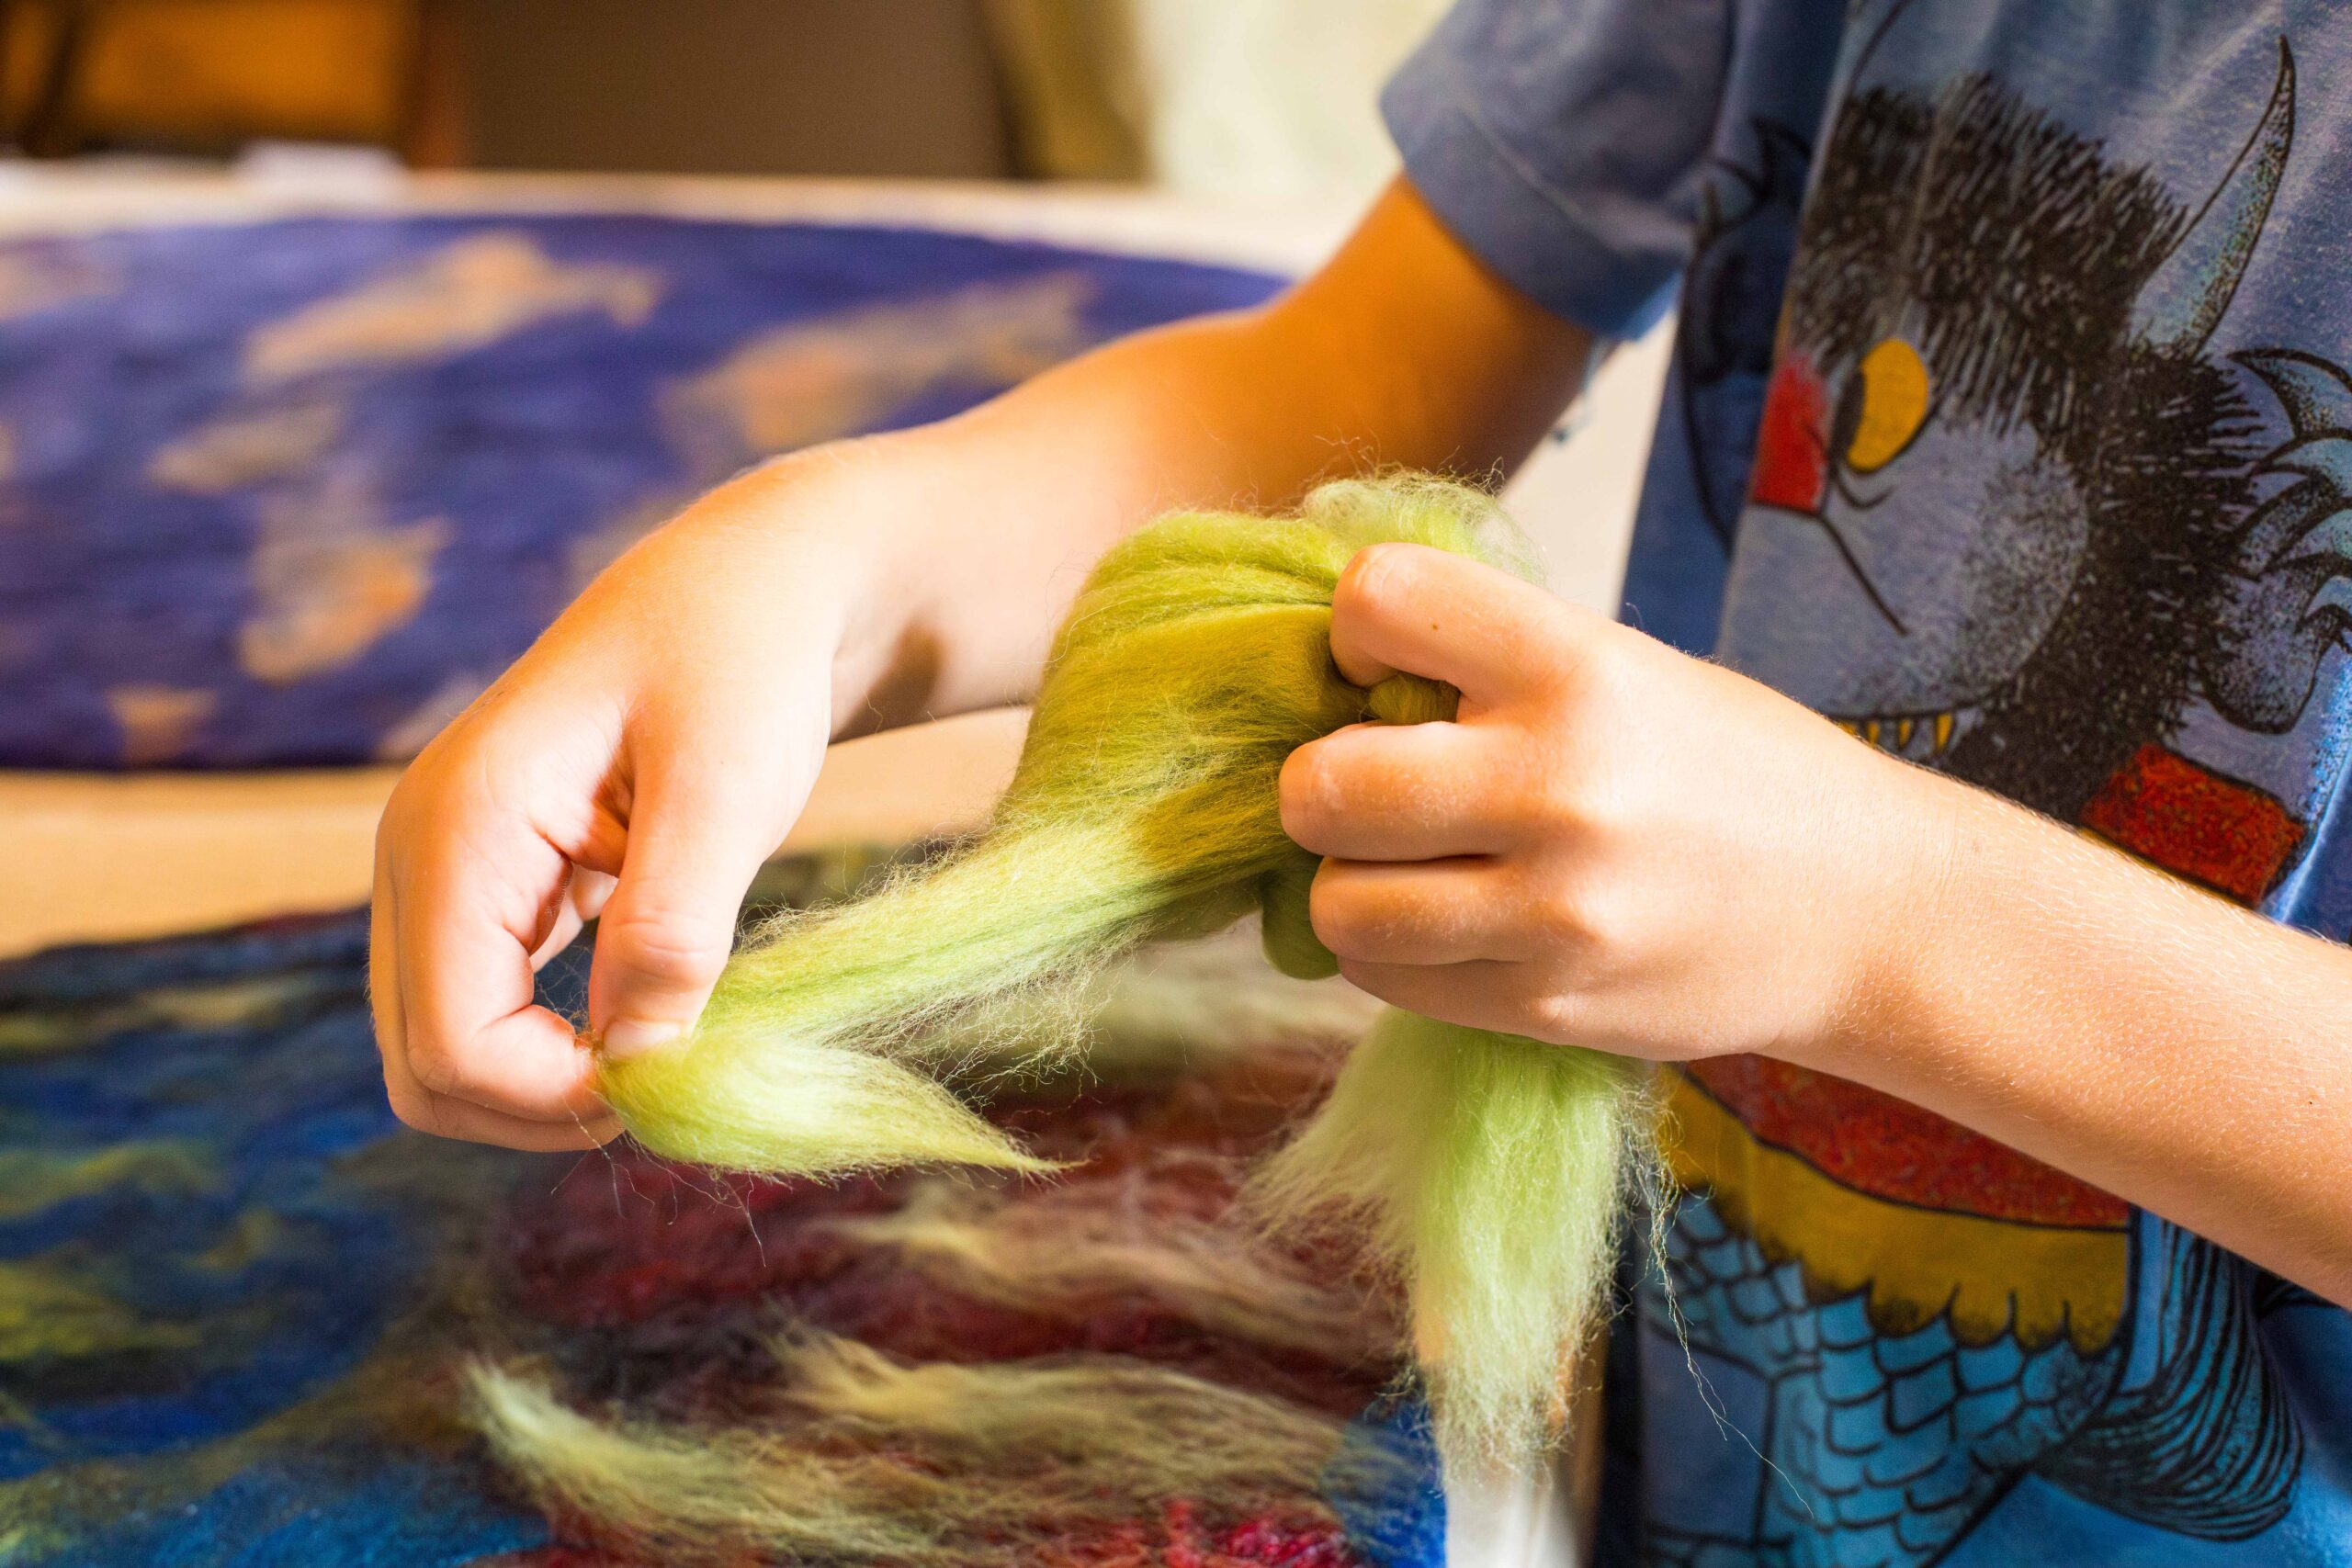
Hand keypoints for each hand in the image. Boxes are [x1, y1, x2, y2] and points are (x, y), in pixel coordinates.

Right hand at [370, 463, 873, 1148]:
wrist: (752, 586)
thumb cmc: (745, 664)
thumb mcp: (728, 790)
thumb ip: (674, 926)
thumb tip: (636, 1062)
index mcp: (459, 826)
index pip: (452, 1042)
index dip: (558, 1097)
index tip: (677, 1075)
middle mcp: (419, 854)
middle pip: (426, 1070)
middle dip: (542, 1108)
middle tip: (674, 1075)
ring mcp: (442, 872)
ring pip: (442, 1054)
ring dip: (547, 1085)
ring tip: (667, 1040)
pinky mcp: (486, 887)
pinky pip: (482, 1012)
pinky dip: (555, 1045)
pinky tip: (649, 1008)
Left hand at [1278, 543, 1959, 1063]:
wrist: (1869, 913)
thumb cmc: (1731, 771)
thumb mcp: (1627, 667)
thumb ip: (1487, 664)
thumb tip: (1325, 668)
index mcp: (1579, 669)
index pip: (1378, 602)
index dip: (1355, 633)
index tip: (1388, 667)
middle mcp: (1560, 788)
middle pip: (1322, 785)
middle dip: (1321, 785)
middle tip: (1366, 787)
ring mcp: (1555, 914)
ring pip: (1338, 907)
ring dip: (1347, 884)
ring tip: (1404, 867)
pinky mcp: (1547, 1007)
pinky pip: (1386, 981)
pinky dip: (1391, 953)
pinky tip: (1446, 924)